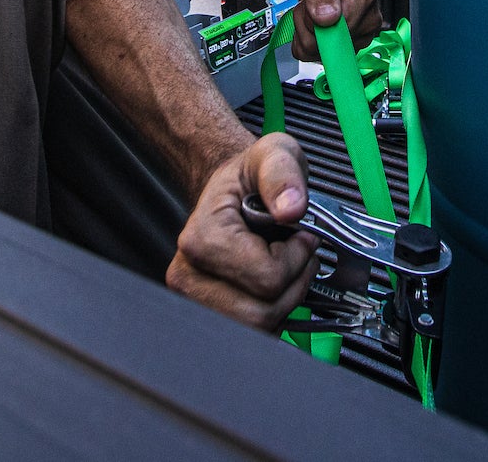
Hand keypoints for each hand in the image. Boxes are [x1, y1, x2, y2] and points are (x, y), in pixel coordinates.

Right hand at [167, 134, 320, 330]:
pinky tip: (274, 283)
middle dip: (293, 285)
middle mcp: (189, 276)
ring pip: (260, 328)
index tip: (298, 235)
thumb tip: (292, 208)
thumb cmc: (249, 176)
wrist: (232, 190)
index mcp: (201, 239)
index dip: (296, 258)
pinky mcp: (211, 315)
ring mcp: (197, 300)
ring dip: (286, 300)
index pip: (267, 278)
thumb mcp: (273, 154)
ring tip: (285, 266)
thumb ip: (283, 175)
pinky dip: (275, 312)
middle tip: (296, 254)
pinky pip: (255, 333)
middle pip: (262, 314)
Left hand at [283, 0, 380, 58]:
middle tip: (308, 1)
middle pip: (332, 45)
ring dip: (306, 33)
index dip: (314, 21)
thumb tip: (328, 18)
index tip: (308, 3)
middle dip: (308, 26)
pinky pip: (320, 55)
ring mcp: (360, 32)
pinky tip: (311, 21)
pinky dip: (308, 40)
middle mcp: (368, 17)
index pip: (340, 28)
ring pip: (324, 54)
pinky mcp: (350, 42)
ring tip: (310, 8)